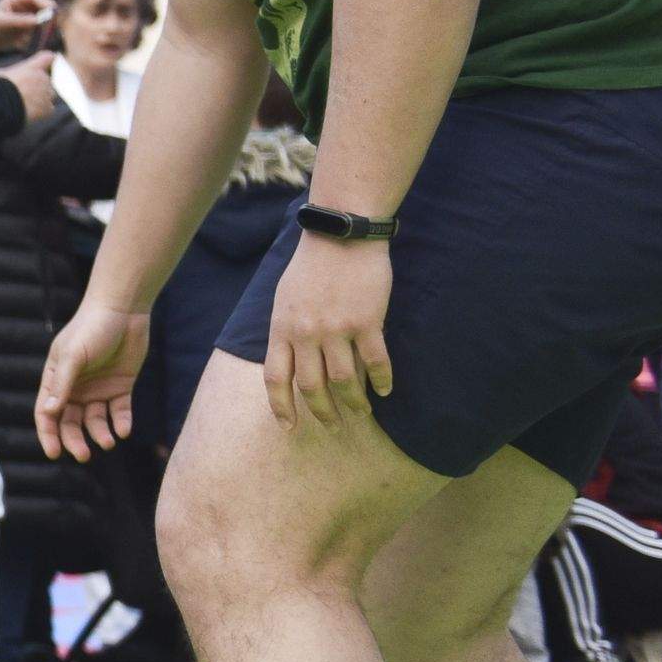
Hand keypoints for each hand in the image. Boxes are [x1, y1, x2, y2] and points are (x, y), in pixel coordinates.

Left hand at [0, 0, 55, 50]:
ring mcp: (30, 16)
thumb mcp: (0, 22)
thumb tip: (37, 21)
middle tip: (53, 28)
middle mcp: (26, 5)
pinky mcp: (30, 28)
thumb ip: (18, 21)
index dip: (44, 3)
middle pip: (44, 6)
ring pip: (45, 19)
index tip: (51, 14)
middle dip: (50, 16)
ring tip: (46, 38)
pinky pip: (41, 30)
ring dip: (48, 27)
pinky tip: (41, 43)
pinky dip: (43, 35)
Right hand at [0, 51, 60, 122]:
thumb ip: (4, 74)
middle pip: (46, 81)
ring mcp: (47, 93)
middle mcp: (43, 78)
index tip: (47, 63)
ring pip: (49, 95)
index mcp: (32, 67)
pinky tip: (29, 114)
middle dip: (38, 87)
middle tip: (24, 94)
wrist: (1, 104)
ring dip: (41, 99)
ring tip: (25, 106)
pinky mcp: (48, 108)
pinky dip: (41, 112)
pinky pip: (48, 109)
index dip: (48, 61)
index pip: (48, 57)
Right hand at [35, 302, 150, 460]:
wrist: (124, 310)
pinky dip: (120, 422)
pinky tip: (123, 430)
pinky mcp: (120, 387)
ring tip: (108, 442)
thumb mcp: (74, 356)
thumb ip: (62, 385)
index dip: (48, 434)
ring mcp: (98, 388)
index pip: (46, 413)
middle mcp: (75, 388)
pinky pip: (119, 411)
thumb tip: (48, 413)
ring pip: (95, 421)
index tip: (53, 453)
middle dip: (75, 440)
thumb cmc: (92, 328)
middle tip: (84, 455)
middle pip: (70, 422)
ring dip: (100, 434)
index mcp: (56, 380)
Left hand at [263, 235, 393, 429]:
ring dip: (353, 403)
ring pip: (344, 381)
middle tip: (334, 427)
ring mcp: (337, 329)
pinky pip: (376, 361)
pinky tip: (385, 391)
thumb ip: (286, 330)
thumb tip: (288, 360)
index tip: (289, 427)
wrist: (342, 234)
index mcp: (281, 328)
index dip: (281, 407)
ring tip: (361, 413)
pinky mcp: (367, 321)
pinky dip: (382, 380)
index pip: (275, 379)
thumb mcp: (284, 298)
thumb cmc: (312, 265)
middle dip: (322, 412)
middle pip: (311, 386)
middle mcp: (306, 333)